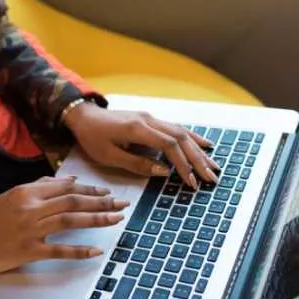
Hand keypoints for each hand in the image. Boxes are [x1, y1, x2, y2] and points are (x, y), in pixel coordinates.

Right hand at [0, 176, 128, 273]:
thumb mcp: (12, 195)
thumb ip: (40, 186)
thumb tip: (68, 180)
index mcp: (27, 192)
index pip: (65, 188)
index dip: (89, 191)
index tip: (107, 193)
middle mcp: (31, 208)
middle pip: (72, 202)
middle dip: (100, 202)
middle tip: (121, 204)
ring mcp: (30, 229)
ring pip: (70, 220)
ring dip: (96, 219)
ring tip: (116, 219)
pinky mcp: (29, 251)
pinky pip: (58, 250)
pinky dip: (78, 250)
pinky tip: (95, 250)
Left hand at [64, 102, 219, 188]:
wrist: (84, 116)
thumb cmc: (92, 138)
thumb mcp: (108, 156)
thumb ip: (137, 164)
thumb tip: (164, 171)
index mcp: (137, 129)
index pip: (169, 145)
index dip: (183, 164)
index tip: (191, 181)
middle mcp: (149, 120)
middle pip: (181, 138)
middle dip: (198, 160)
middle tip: (211, 178)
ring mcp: (152, 118)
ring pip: (182, 133)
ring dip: (199, 151)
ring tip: (214, 167)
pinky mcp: (152, 120)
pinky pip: (177, 128)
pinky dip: (193, 137)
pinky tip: (206, 145)